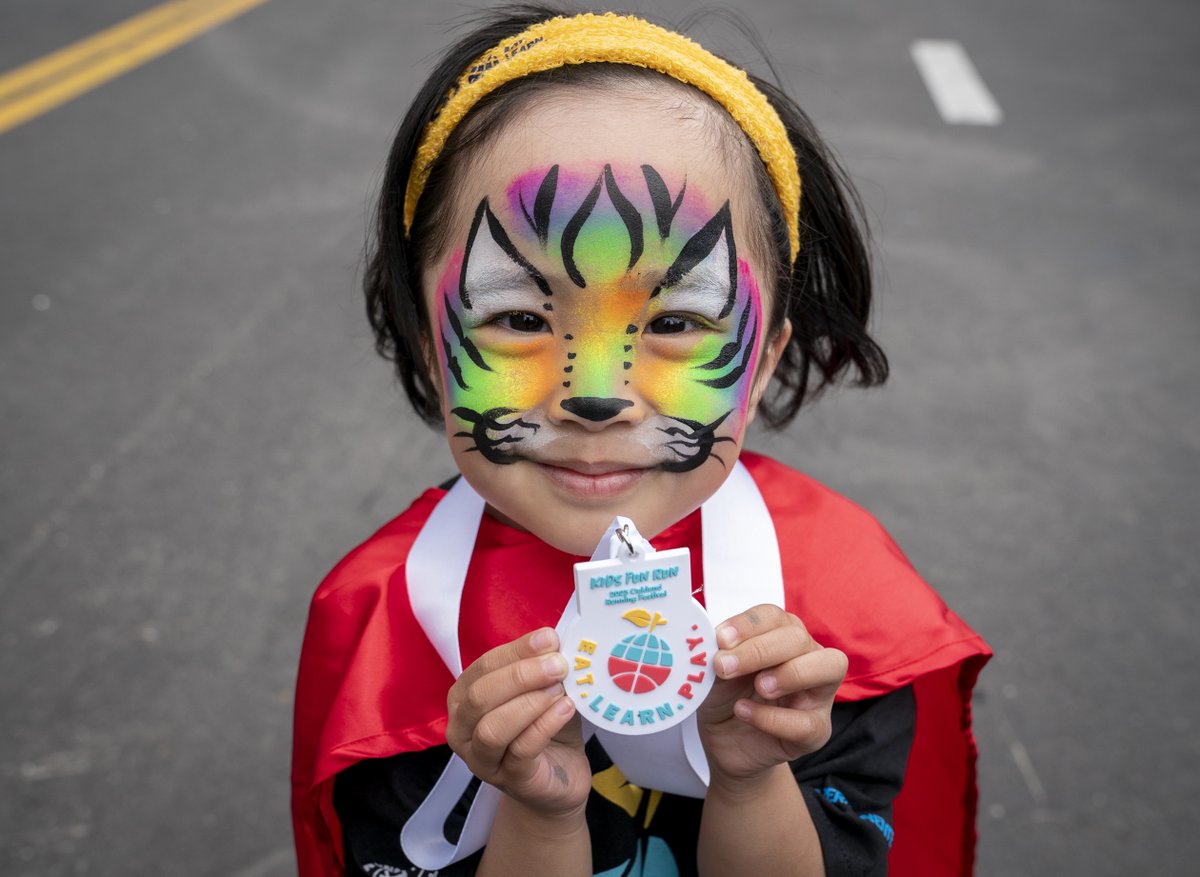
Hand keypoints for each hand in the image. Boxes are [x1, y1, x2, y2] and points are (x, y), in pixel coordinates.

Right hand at [445, 628, 590, 817]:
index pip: (484, 667)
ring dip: (529, 703)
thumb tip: (551, 640)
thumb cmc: (545, 727)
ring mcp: (481, 759)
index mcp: (464, 697)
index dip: (517, 651)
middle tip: (557, 665)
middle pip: (480, 697)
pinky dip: (544, 725)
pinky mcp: (509, 779)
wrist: (560, 778)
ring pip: (493, 728)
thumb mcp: (541, 690)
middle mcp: (463, 729)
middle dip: (521, 676)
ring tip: (559, 690)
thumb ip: (540, 667)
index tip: (549, 640)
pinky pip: (520, 750)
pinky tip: (565, 709)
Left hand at [697, 605, 847, 786]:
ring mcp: (818, 693)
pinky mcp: (817, 730)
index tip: (720, 639)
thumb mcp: (716, 670)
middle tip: (726, 667)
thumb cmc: (726, 695)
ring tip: (758, 687)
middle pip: (799, 638)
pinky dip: (772, 718)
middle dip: (760, 650)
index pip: (774, 616)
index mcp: (780, 635)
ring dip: (790, 674)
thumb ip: (720, 653)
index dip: (748, 624)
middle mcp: (807, 656)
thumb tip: (717, 641)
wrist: (724, 741)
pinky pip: (807, 721)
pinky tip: (745, 712)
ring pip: (829, 666)